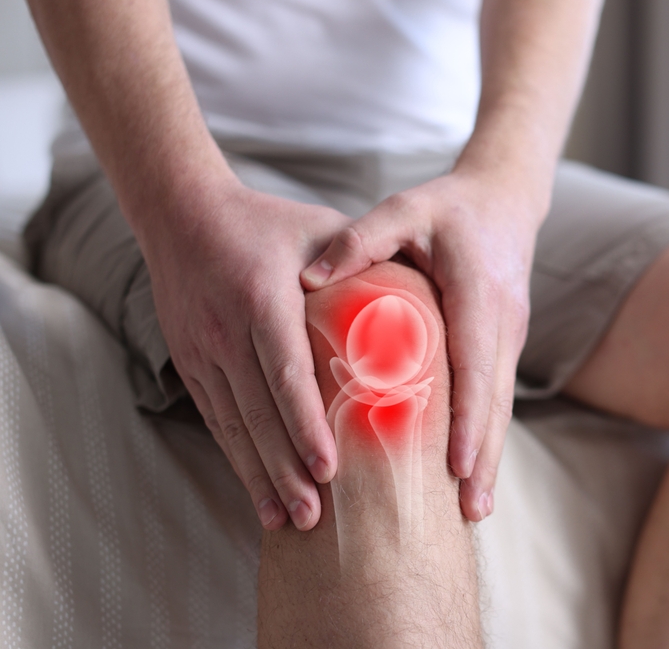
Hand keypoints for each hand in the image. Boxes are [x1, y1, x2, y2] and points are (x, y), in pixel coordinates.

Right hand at [138, 176, 348, 530]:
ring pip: (233, 425)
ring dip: (258, 476)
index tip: (329, 468)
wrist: (182, 213)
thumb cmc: (269, 222)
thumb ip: (363, 261)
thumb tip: (421, 296)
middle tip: (314, 517)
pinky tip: (256, 490)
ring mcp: (201, 350)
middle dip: (285, 470)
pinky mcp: (189, 362)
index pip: (286, 373)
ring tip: (285, 520)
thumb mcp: (318, 229)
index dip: (306, 425)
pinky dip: (236, 457)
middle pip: (257, 412)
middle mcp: (226, 330)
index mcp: (264, 298)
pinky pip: (215, 418)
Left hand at [300, 161, 546, 520]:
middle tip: (469, 512)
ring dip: (490, 457)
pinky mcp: (505, 344)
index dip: (468, 419)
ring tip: (473, 509)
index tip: (455, 464)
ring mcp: (510, 338)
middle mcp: (504, 324)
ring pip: (502, 407)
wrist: (505, 199)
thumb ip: (360, 238)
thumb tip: (306, 278)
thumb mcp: (406, 209)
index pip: (477, 367)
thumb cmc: (450, 207)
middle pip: (497, 403)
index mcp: (480, 295)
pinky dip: (486, 435)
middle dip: (484, 459)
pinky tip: (470, 469)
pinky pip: (497, 396)